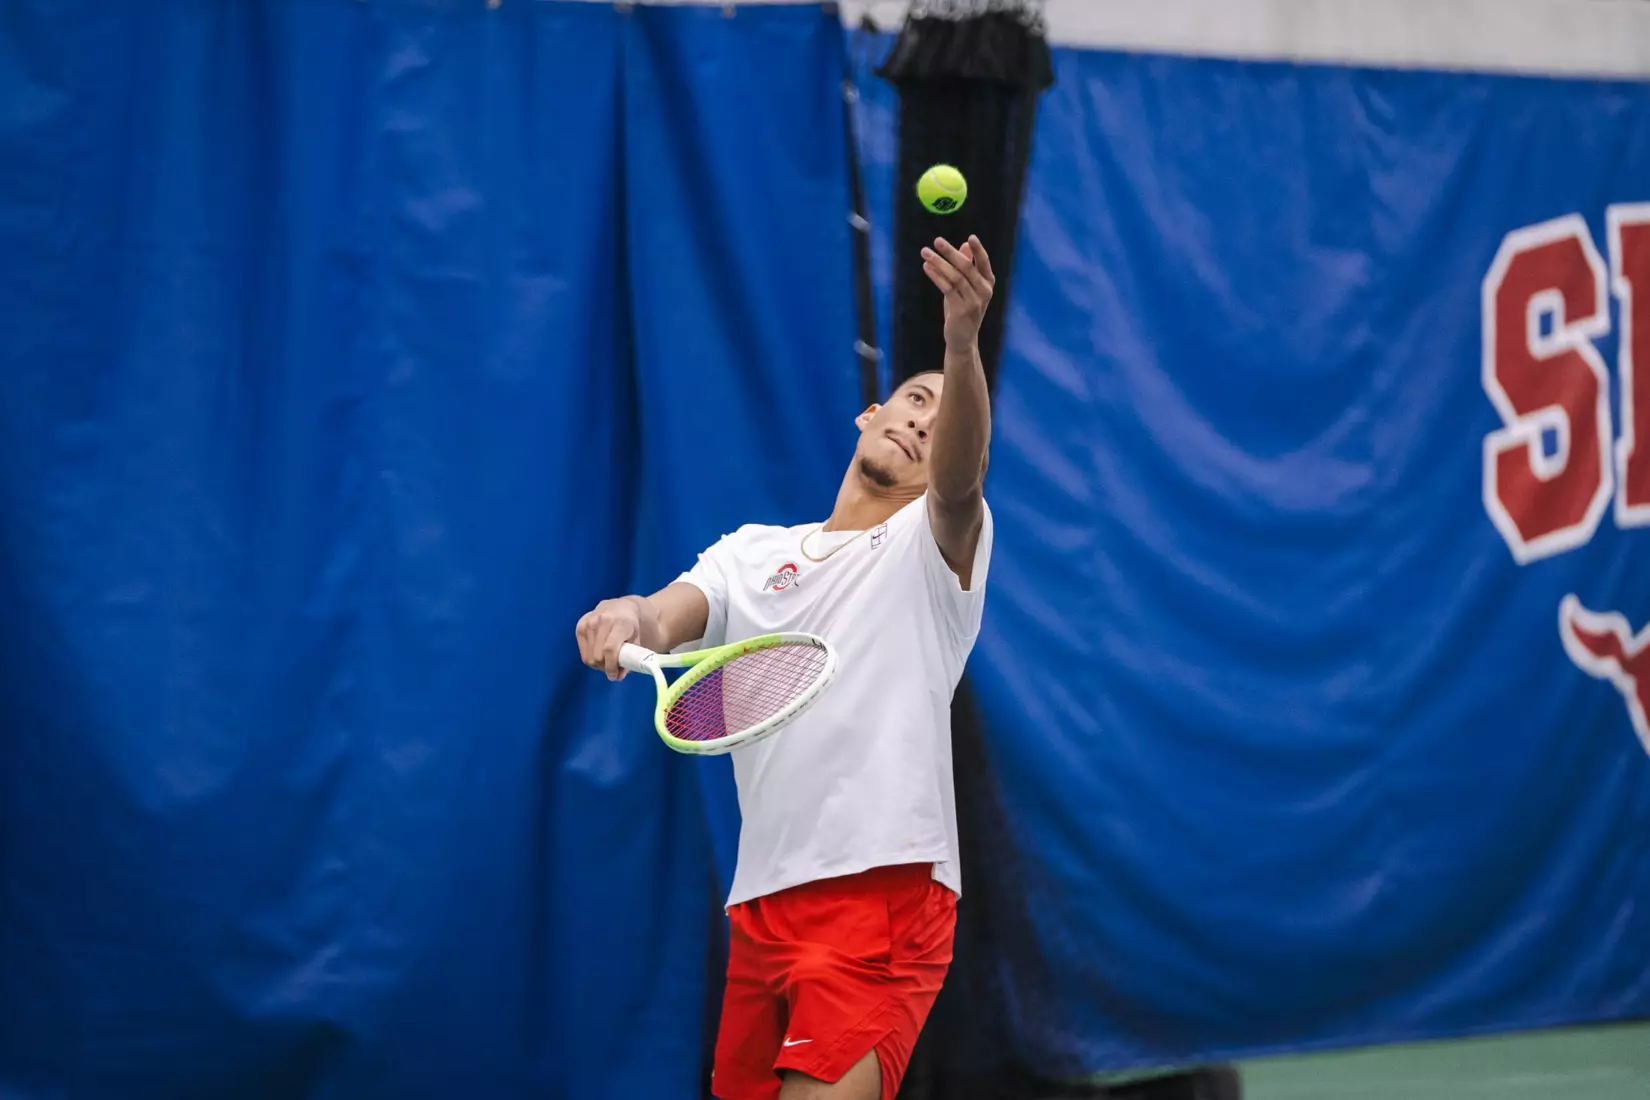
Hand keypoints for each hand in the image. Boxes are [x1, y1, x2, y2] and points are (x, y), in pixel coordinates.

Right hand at [576, 596, 649, 680]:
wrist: (622, 607)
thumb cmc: (631, 626)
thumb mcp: (636, 641)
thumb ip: (630, 659)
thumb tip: (618, 676)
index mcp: (620, 622)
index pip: (610, 649)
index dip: (611, 666)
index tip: (614, 675)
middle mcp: (603, 620)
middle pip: (598, 655)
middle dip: (605, 667)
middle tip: (613, 668)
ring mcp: (590, 621)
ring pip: (589, 656)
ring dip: (598, 664)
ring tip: (607, 661)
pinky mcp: (581, 625)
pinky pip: (583, 651)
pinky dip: (591, 657)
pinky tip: (599, 654)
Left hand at [922, 235, 994, 351]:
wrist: (962, 339)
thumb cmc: (964, 309)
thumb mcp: (967, 287)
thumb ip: (967, 266)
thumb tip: (965, 245)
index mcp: (988, 283)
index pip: (984, 263)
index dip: (978, 250)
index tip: (971, 237)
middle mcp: (984, 292)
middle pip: (966, 267)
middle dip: (951, 253)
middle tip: (937, 241)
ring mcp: (974, 302)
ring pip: (955, 277)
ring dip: (938, 263)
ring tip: (925, 253)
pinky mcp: (961, 310)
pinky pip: (947, 289)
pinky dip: (936, 276)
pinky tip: (926, 267)